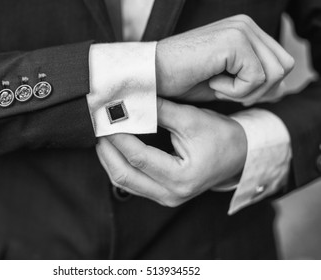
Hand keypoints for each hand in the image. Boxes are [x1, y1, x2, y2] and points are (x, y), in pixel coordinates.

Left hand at [96, 98, 246, 206]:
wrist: (240, 156)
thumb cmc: (221, 137)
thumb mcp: (192, 119)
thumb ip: (160, 110)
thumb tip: (130, 99)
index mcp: (181, 177)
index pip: (137, 156)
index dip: (118, 135)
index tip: (106, 117)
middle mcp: (171, 194)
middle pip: (123, 175)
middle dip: (106, 149)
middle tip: (97, 127)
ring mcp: (165, 198)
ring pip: (123, 182)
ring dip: (109, 158)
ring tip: (102, 136)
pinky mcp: (162, 195)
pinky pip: (131, 183)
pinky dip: (119, 165)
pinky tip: (114, 149)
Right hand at [156, 14, 293, 105]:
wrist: (153, 76)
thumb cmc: (182, 81)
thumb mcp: (226, 86)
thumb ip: (254, 85)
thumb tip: (281, 91)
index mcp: (245, 31)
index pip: (281, 63)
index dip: (260, 87)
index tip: (227, 88)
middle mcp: (246, 25)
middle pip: (284, 67)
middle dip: (257, 89)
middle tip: (224, 88)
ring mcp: (241, 30)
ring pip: (275, 73)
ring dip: (245, 90)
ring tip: (217, 84)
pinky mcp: (234, 41)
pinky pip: (256, 78)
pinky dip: (234, 90)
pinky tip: (212, 81)